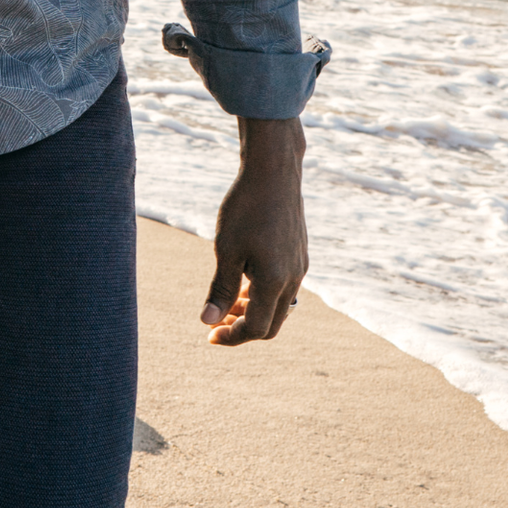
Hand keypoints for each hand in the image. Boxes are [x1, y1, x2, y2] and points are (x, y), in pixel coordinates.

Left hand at [202, 115, 306, 344]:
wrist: (273, 171)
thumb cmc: (246, 207)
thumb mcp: (226, 249)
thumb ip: (221, 288)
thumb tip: (207, 320)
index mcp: (275, 281)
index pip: (257, 328)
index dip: (232, 337)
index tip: (209, 334)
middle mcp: (293, 279)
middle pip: (272, 323)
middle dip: (243, 328)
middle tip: (216, 323)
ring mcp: (299, 266)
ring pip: (279, 306)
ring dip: (253, 311)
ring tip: (226, 303)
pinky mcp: (299, 253)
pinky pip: (284, 287)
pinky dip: (263, 293)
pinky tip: (243, 280)